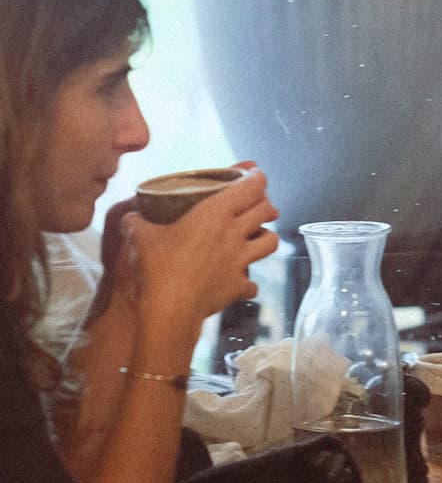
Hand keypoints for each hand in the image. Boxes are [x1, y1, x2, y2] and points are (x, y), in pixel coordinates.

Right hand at [128, 167, 278, 326]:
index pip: (252, 186)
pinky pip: (252, 283)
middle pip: (267, 210)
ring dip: (266, 237)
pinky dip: (248, 282)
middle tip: (257, 205)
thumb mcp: (141, 238)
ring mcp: (240, 260)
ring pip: (271, 241)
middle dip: (266, 205)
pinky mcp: (238, 285)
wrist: (170, 307)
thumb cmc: (158, 267)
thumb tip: (129, 217)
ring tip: (256, 238)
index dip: (256, 177)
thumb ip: (136, 223)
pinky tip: (240, 283)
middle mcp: (234, 233)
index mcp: (216, 213)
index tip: (253, 175)